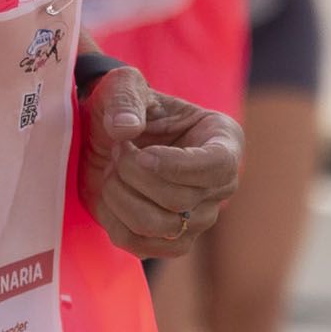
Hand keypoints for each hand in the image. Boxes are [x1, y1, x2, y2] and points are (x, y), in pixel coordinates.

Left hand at [81, 65, 237, 259]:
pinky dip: (113, 219)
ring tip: (112, 170)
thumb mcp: (123, 86)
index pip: (218, 167)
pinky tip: (110, 193)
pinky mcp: (169, 242)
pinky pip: (140, 246)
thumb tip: (125, 129)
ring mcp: (199, 220)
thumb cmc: (126, 108)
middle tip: (117, 150)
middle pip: (182, 201)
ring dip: (121, 195)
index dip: (177, 166)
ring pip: (159, 226)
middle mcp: (220, 186)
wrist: (107, 138)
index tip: (142, 153)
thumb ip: (124, 98)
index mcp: (224, 141)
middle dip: (135, 174)